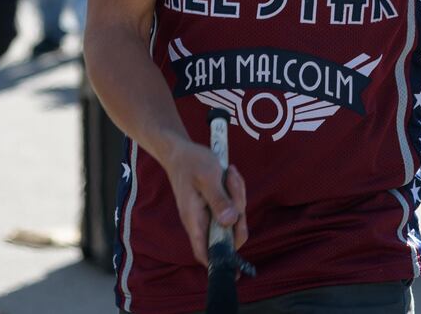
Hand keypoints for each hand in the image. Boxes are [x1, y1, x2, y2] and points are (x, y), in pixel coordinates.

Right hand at [163, 138, 248, 264]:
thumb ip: (219, 200)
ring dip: (237, 196)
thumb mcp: (208, 177)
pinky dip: (235, 192)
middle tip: (232, 182)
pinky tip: (229, 175)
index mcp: (195, 221)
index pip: (205, 253)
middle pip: (229, 233)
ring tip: (228, 173)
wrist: (181, 150)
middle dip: (239, 210)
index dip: (219, 263)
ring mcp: (209, 214)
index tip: (235, 270)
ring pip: (234, 218)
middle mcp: (202, 222)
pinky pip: (232, 206)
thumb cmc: (191, 163)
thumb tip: (230, 223)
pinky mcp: (215, 205)